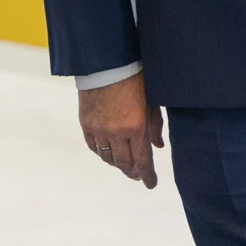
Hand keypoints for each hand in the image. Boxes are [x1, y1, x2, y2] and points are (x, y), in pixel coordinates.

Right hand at [77, 75, 163, 189]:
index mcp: (136, 126)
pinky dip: (103, 152)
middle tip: (138, 175)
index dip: (148, 176)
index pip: (143, 161)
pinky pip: (94, 147)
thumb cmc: (134, 77)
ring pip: (108, 158)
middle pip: (124, 164)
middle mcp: (116, 132)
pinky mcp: (86, 123)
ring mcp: (99, 129)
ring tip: (124, 163)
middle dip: (133, 172)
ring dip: (118, 163)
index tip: (151, 184)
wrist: (106, 62)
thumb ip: (155, 125)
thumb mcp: (151, 100)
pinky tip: (109, 151)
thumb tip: (159, 147)